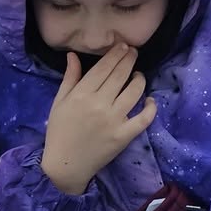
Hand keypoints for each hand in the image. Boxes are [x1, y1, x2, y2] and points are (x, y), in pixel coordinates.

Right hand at [41, 45, 156, 194]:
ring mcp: (114, 120)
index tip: (123, 46)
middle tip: (134, 52)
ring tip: (138, 75)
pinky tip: (150, 100)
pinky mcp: (124, 135)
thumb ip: (70, 78)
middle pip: (120, 75)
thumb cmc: (60, 132)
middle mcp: (99, 104)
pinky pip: (144, 118)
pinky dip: (150, 107)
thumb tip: (74, 55)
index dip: (115, 54)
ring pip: (134, 91)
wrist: (65, 165)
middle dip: (129, 59)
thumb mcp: (59, 102)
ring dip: (139, 79)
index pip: (104, 67)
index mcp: (81, 94)